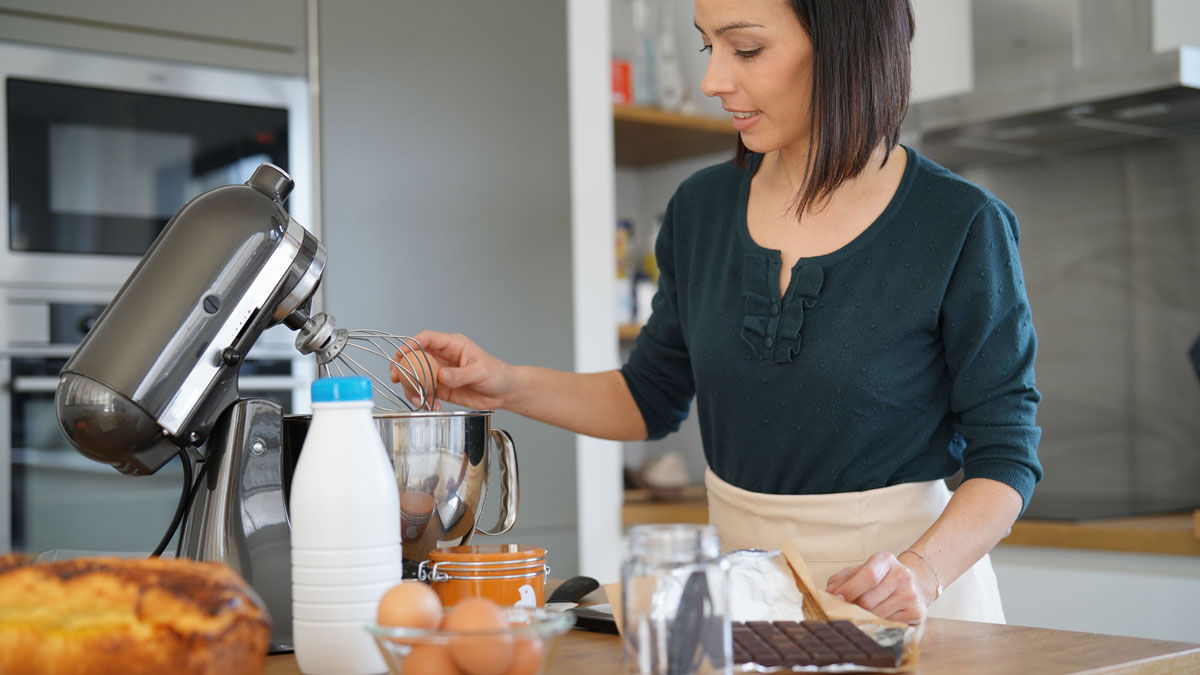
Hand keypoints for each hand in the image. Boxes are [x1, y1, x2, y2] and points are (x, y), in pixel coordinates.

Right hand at [389, 331, 517, 410]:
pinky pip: (425, 391)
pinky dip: (423, 399)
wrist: (505, 392)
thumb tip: (441, 376)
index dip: (412, 343)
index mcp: (453, 345)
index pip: (427, 339)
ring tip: (417, 399)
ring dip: (412, 387)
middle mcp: (444, 357)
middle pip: (415, 357)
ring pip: (417, 376)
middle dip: (403, 366)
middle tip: (396, 377)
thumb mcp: (481, 372)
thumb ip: (461, 374)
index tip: (402, 353)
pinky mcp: (442, 388)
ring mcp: (441, 373)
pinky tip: (431, 405)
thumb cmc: (498, 374)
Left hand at [824, 552, 927, 624]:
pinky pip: (890, 625)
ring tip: (860, 614)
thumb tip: (828, 595)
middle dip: (853, 607)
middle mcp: (902, 575)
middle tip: (845, 610)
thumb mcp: (859, 572)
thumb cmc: (879, 579)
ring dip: (864, 617)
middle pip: (869, 599)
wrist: (912, 584)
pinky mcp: (918, 612)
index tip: (836, 598)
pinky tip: (877, 618)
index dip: (850, 589)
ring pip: (878, 615)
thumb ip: (841, 580)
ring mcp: (911, 595)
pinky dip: (878, 624)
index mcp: (886, 560)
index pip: (868, 575)